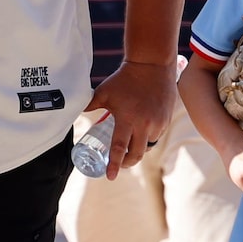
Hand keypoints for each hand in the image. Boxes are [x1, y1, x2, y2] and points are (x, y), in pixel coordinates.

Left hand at [83, 58, 179, 177]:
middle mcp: (144, 124)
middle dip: (126, 163)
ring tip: (130, 145)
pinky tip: (143, 132)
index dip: (113, 164)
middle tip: (119, 164)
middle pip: (136, 154)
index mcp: (127, 119)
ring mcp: (158, 122)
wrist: (151, 65)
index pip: (118, 148)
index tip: (109, 176)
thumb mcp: (104, 92)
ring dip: (139, 148)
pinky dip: (149, 137)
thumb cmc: (124, 79)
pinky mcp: (167, 119)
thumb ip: (90, 105)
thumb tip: (75, 112)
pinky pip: (157, 135)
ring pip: (148, 145)